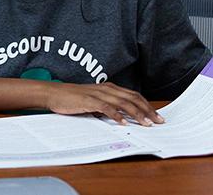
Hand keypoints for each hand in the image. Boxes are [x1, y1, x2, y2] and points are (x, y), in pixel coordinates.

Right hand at [43, 81, 163, 125]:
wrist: (54, 93)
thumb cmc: (73, 99)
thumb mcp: (94, 101)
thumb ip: (108, 106)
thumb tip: (122, 118)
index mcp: (109, 88)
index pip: (133, 95)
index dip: (146, 105)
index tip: (157, 115)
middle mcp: (106, 89)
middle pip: (132, 98)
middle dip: (147, 110)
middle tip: (158, 121)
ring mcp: (98, 94)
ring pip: (123, 103)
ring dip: (136, 114)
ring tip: (146, 124)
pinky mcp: (89, 101)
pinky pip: (106, 108)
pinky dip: (117, 115)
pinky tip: (124, 123)